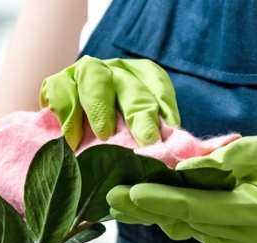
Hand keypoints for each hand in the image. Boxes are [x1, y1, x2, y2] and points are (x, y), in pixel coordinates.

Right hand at [40, 56, 180, 147]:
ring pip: (94, 78)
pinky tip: (71, 138)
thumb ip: (166, 142)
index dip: (165, 106)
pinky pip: (60, 88)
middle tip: (145, 141)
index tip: (171, 129)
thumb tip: (197, 156)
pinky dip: (66, 112)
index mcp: (143, 79)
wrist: (74, 144)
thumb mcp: (144, 139)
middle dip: (139, 114)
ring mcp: (86, 73)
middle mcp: (117, 72)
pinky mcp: (59, 82)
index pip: (158, 85)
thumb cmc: (120, 142)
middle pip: (130, 86)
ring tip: (104, 134)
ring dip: (100, 107)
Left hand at [108, 136, 256, 242]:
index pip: (202, 207)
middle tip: (109, 196)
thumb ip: (218, 161)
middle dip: (148, 207)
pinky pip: (198, 235)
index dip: (164, 199)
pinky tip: (164, 204)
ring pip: (189, 230)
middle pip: (189, 222)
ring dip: (159, 212)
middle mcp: (252, 242)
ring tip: (124, 197)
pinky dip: (181, 218)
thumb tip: (177, 171)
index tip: (130, 191)